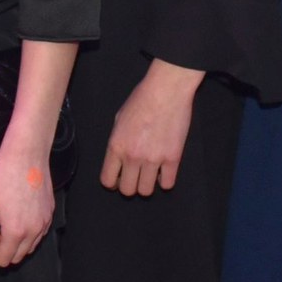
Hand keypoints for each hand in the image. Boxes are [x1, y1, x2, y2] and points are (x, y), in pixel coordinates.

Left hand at [0, 140, 55, 268]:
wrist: (26, 154)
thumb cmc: (1, 175)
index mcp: (16, 232)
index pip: (1, 260)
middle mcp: (34, 232)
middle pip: (15, 258)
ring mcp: (45, 223)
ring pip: (28, 248)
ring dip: (13, 240)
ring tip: (3, 218)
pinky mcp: (50, 214)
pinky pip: (38, 235)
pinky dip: (25, 232)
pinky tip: (16, 212)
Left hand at [100, 60, 200, 197]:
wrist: (166, 90)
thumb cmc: (141, 99)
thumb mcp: (119, 119)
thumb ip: (118, 141)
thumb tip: (119, 157)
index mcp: (116, 146)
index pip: (108, 180)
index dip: (113, 183)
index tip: (119, 179)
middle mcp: (132, 157)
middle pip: (127, 190)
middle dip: (130, 186)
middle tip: (136, 176)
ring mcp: (153, 159)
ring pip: (146, 191)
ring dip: (147, 184)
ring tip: (151, 173)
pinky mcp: (173, 159)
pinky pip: (167, 183)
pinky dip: (165, 180)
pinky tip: (165, 170)